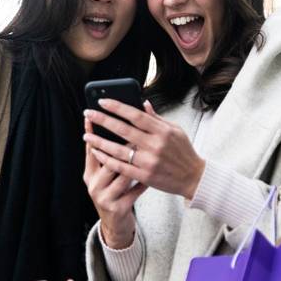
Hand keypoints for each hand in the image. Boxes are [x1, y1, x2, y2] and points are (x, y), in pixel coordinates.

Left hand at [83, 99, 205, 199]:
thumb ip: (157, 118)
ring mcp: (149, 161)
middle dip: (102, 120)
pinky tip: (97, 153)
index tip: (102, 102)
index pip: (135, 115)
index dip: (117, 107)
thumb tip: (143, 103)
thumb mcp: (175, 130)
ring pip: (118, 149)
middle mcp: (155, 145)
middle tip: (88, 113)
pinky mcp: (144, 176)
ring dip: (99, 141)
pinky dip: (106, 159)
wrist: (193, 178)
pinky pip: (120, 167)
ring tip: (87, 135)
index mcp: (162, 131)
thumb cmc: (184, 152)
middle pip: (123, 130)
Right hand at [83, 117, 145, 248]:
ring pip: (122, 175)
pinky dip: (144, 181)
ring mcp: (106, 198)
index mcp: (90, 175)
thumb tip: (112, 125)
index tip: (96, 118)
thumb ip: (108, 154)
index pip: (91, 151)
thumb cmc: (113, 194)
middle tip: (135, 131)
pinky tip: (153, 173)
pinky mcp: (119, 208)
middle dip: (122, 145)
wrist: (115, 225)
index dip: (93, 135)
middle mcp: (94, 185)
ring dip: (136, 161)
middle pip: (107, 161)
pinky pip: (135, 191)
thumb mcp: (105, 177)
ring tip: (147, 149)